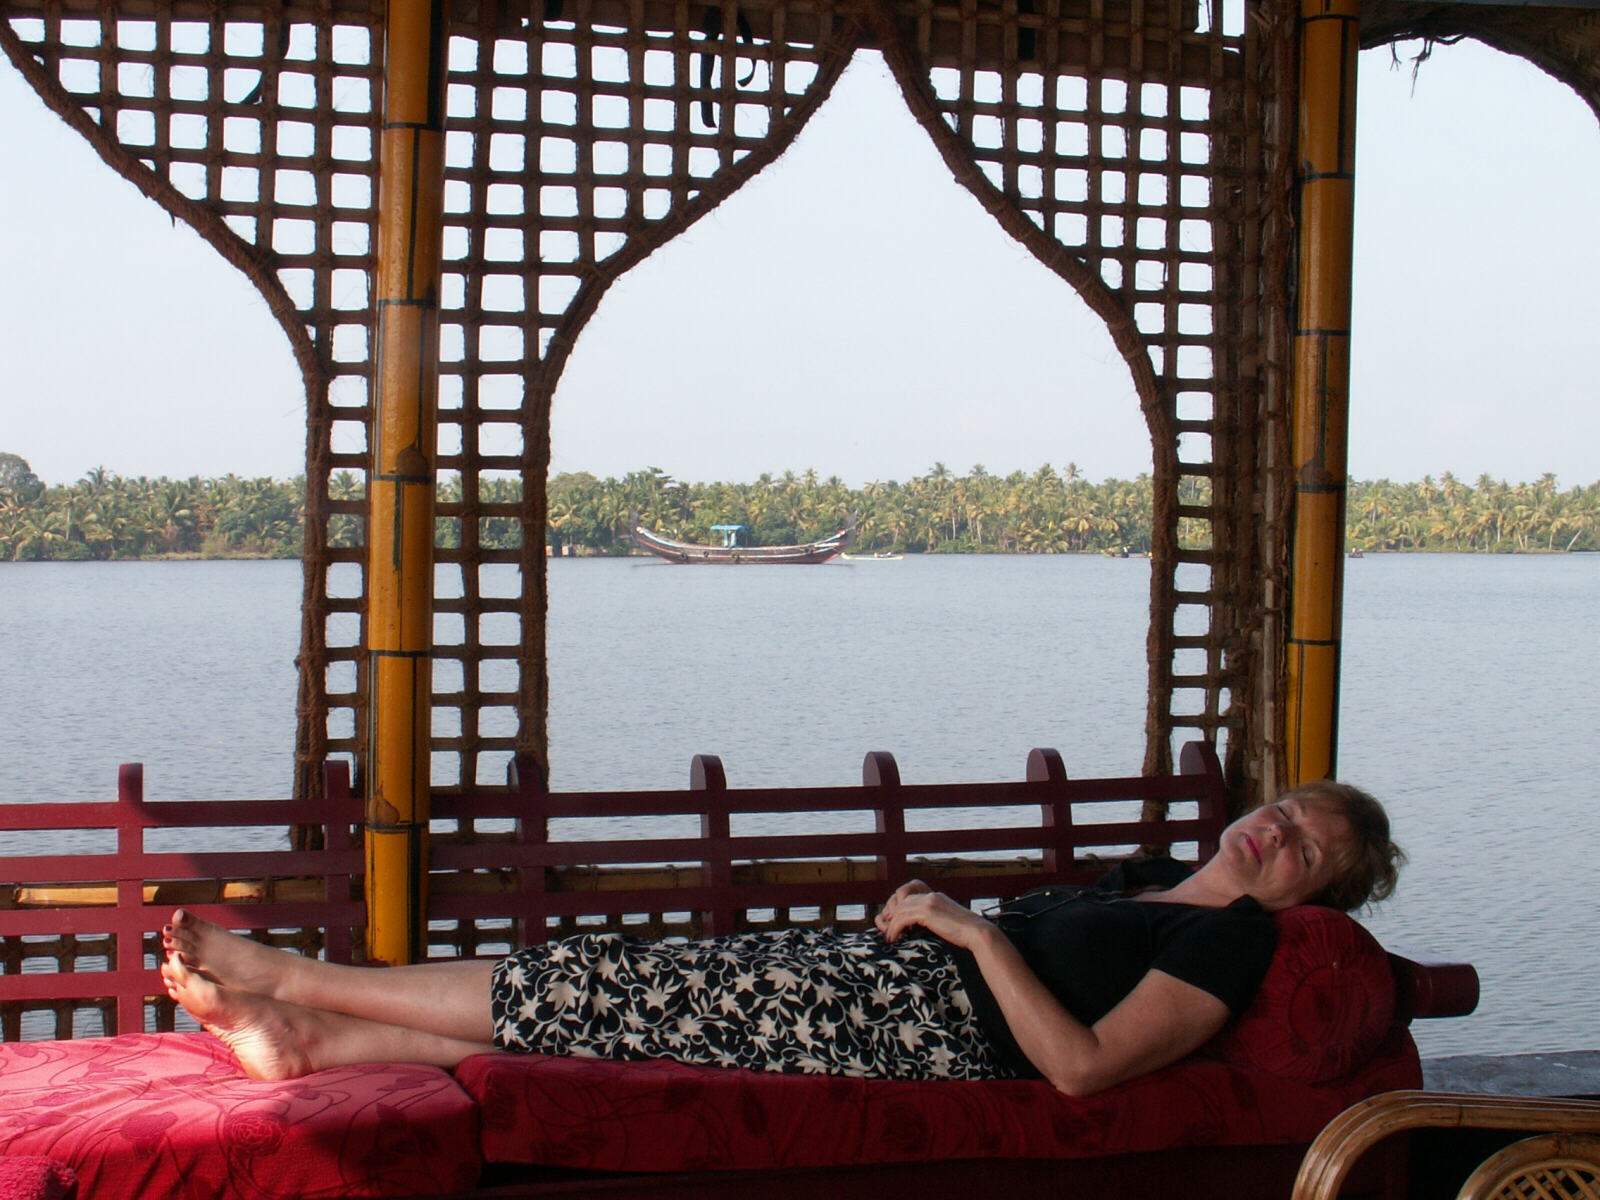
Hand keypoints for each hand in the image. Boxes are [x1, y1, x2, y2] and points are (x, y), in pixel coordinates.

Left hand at [875, 880, 992, 950]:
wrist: (978, 933)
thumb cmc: (966, 933)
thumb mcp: (947, 921)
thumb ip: (935, 918)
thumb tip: (921, 927)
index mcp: (935, 896)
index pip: (908, 893)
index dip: (897, 905)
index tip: (893, 920)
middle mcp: (931, 895)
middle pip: (900, 898)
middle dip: (890, 913)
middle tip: (886, 928)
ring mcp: (929, 902)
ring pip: (899, 909)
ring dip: (891, 924)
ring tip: (889, 938)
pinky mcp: (928, 912)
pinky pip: (902, 918)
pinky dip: (895, 928)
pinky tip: (894, 939)